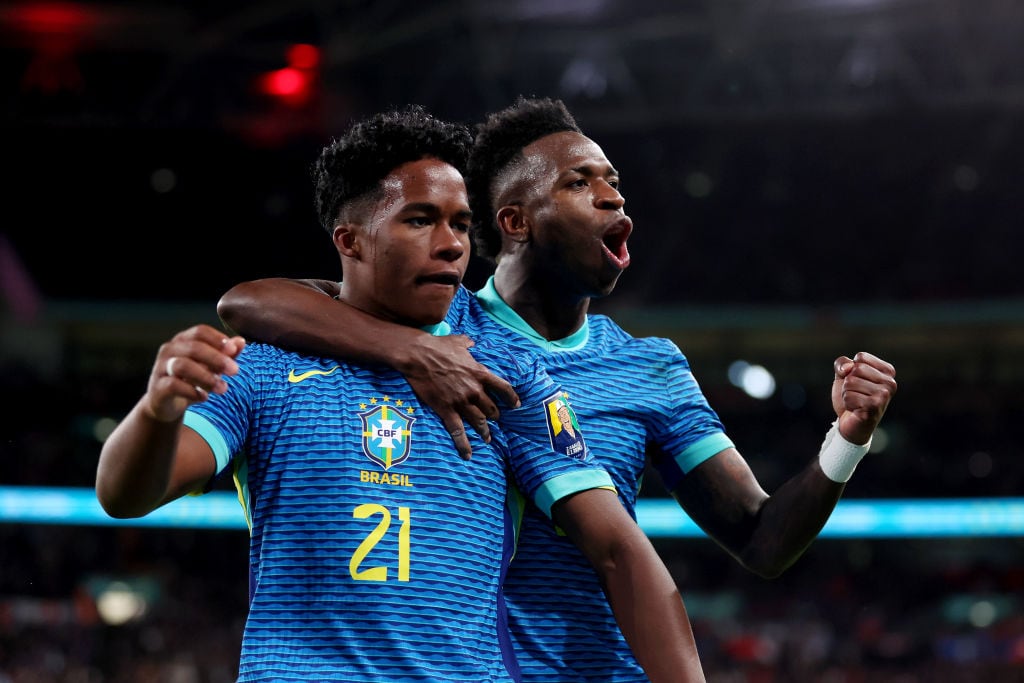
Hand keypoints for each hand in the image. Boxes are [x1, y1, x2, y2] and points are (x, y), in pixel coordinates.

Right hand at [144, 324, 245, 422]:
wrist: (166, 404)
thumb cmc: (192, 379)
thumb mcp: (211, 366)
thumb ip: (226, 355)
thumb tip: (241, 342)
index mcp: (183, 340)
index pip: (200, 332)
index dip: (217, 339)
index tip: (234, 350)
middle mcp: (170, 350)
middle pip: (194, 347)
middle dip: (217, 358)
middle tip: (235, 371)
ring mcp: (161, 368)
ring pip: (183, 366)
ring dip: (206, 377)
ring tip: (223, 388)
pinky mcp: (157, 387)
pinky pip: (173, 386)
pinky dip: (191, 391)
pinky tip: (204, 397)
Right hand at [398, 334, 519, 459]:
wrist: (418, 355)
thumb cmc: (438, 346)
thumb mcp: (457, 341)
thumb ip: (468, 343)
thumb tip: (471, 342)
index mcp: (480, 373)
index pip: (503, 388)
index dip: (511, 398)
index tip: (516, 405)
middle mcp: (474, 390)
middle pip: (491, 409)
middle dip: (494, 417)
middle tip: (494, 421)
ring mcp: (461, 401)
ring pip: (478, 422)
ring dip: (484, 432)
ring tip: (487, 439)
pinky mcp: (446, 410)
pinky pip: (458, 431)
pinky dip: (464, 445)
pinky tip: (468, 455)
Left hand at [831, 351, 896, 443]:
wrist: (851, 424)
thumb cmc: (851, 396)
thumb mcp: (844, 375)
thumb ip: (842, 364)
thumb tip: (848, 367)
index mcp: (888, 371)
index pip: (861, 357)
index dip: (850, 369)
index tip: (858, 382)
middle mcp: (890, 383)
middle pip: (855, 369)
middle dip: (848, 382)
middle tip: (856, 394)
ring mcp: (884, 395)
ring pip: (850, 383)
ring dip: (846, 394)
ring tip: (856, 402)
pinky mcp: (874, 407)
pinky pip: (848, 396)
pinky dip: (847, 403)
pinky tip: (855, 410)